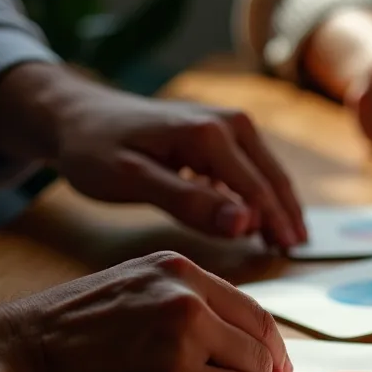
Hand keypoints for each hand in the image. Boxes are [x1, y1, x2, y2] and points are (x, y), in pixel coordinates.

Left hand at [0, 63, 307, 249]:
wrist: (74, 115)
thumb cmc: (95, 150)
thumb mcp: (133, 181)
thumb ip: (189, 203)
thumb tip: (244, 224)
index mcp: (210, 134)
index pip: (257, 189)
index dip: (274, 224)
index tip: (286, 256)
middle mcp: (228, 121)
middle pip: (272, 177)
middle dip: (287, 215)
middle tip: (297, 251)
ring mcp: (227, 122)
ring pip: (266, 170)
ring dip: (279, 204)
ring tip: (289, 239)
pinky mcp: (220, 129)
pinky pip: (252, 165)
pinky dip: (261, 192)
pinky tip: (259, 217)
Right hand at [5, 252, 291, 371]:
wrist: (8, 365)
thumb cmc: (60, 337)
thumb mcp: (128, 290)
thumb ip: (183, 305)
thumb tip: (236, 340)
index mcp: (176, 271)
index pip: (252, 311)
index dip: (269, 346)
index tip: (273, 367)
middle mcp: (185, 300)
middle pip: (259, 345)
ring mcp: (182, 344)